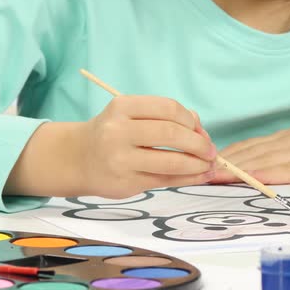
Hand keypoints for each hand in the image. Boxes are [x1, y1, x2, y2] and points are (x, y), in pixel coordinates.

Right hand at [80, 96, 216, 197]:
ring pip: (172, 161)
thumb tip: (202, 131)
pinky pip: (166, 180)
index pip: (169, 108)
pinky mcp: (126, 183)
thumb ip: (166, 119)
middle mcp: (118, 131)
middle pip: (172, 134)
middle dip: (199, 143)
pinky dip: (189, 178)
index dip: (192, 121)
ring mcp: (120, 159)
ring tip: (209, 165)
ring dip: (198, 165)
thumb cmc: (114, 134)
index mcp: (122, 107)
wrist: (77, 159)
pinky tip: (200, 176)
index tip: (200, 131)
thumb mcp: (131, 115)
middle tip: (211, 151)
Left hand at [211, 116, 289, 184]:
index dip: (226, 157)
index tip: (205, 166)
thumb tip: (268, 167)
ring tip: (212, 178)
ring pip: (263, 159)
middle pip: (250, 152)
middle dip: (221, 165)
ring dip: (235, 170)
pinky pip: (288, 169)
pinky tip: (251, 179)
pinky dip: (266, 174)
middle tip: (197, 174)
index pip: (251, 146)